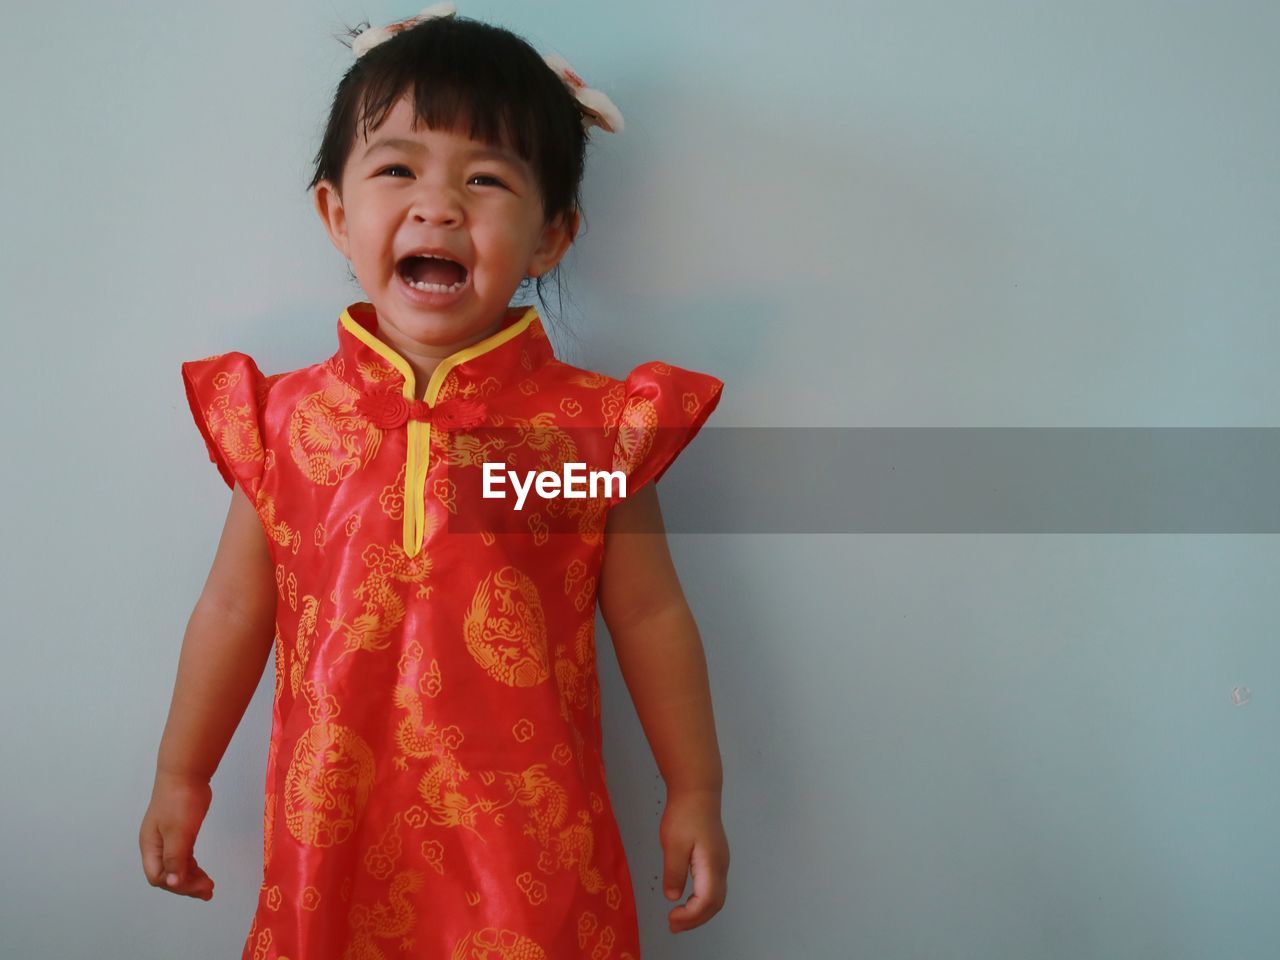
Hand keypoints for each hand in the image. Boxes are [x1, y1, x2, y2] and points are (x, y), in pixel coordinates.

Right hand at [138, 770, 215, 900]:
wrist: (186, 773)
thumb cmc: (179, 801)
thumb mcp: (178, 832)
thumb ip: (175, 858)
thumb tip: (173, 883)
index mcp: (150, 846)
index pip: (158, 876)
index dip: (177, 885)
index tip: (200, 886)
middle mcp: (156, 845)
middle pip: (167, 874)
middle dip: (186, 885)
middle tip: (208, 892)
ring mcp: (167, 838)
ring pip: (176, 866)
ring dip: (191, 878)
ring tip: (209, 887)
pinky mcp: (179, 831)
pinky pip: (183, 856)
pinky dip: (192, 866)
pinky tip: (202, 871)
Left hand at [659, 787, 729, 932]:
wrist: (697, 790)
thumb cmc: (684, 815)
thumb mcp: (673, 844)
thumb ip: (674, 872)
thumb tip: (673, 897)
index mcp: (712, 865)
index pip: (706, 902)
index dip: (690, 916)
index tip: (670, 919)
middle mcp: (721, 867)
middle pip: (715, 904)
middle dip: (696, 920)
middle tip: (673, 925)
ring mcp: (721, 862)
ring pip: (717, 897)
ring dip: (699, 912)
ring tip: (679, 918)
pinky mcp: (716, 857)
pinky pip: (714, 888)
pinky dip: (702, 901)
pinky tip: (688, 901)